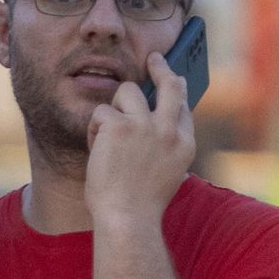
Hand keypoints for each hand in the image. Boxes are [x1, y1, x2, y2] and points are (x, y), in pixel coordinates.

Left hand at [84, 51, 194, 226]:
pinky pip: (101, 113)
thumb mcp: (165, 173)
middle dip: (160, 68)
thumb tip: (157, 120)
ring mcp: (145, 126)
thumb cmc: (140, 204)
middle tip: (152, 59)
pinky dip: (94, 130)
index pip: (183, 106)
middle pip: (169, 85)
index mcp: (184, 144)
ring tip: (106, 134)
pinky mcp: (119, 127)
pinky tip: (96, 150)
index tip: (173, 78)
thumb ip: (164, 147)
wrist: (127, 219)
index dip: (176, 90)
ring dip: (113, 108)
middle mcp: (169, 130)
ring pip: (126, 91)